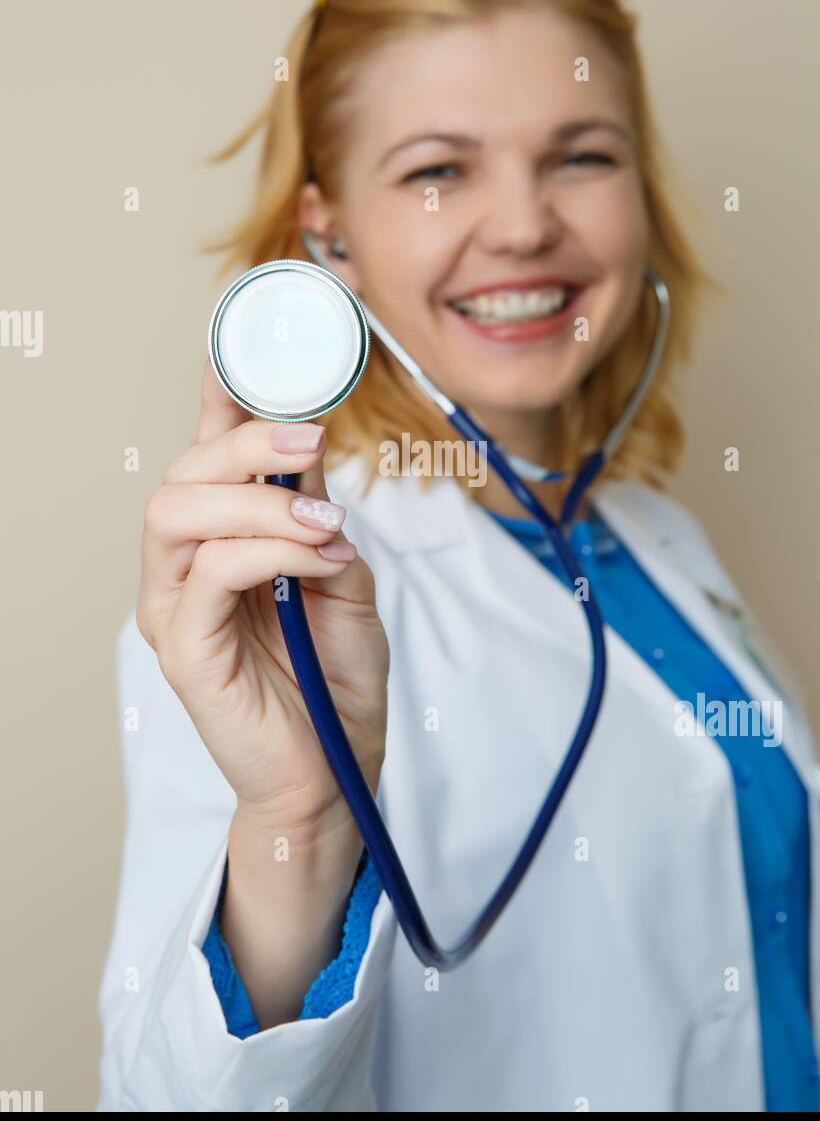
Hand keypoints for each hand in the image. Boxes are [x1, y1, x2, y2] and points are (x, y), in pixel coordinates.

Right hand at [136, 357, 388, 841]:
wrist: (335, 774)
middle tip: (312, 440)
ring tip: (324, 520)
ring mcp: (174, 608)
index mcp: (221, 543)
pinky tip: (319, 561)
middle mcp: (184, 568)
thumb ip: (319, 516)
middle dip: (248, 443)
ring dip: (259, 499)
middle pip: (184, 472)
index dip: (219, 400)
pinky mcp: (182, 649)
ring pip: (180, 511)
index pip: (208, 458)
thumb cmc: (336, 682)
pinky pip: (209, 572)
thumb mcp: (343, 578)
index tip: (243, 347)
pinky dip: (270, 551)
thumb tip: (311, 449)